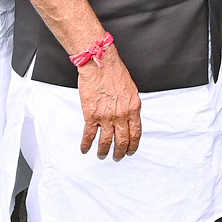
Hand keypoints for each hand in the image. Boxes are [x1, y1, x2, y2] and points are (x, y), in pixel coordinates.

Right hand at [77, 46, 141, 160]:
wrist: (100, 64)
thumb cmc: (115, 72)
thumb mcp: (131, 90)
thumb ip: (130, 105)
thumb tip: (129, 117)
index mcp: (133, 108)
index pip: (136, 133)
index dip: (133, 145)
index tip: (131, 151)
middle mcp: (121, 115)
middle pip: (122, 140)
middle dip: (120, 152)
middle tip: (117, 157)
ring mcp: (106, 116)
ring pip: (106, 141)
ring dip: (104, 151)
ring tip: (102, 155)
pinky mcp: (91, 115)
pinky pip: (89, 135)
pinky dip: (86, 144)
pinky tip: (85, 149)